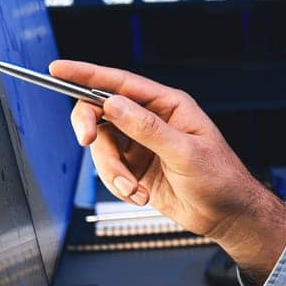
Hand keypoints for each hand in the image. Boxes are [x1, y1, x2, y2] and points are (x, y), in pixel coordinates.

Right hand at [49, 60, 285, 282]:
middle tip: (87, 140)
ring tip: (134, 189)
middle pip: (100, 112)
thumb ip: (148, 128)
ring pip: (101, 147)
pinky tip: (140, 195)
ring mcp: (140, 145)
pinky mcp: (134, 168)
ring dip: (112, 171)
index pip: (120, 83)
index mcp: (168, 105)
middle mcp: (151, 120)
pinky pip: (108, 170)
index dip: (87, 74)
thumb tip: (115, 104)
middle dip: (91, 129)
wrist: (226, 215)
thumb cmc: (220, 178)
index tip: (58, 69)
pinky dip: (118, 185)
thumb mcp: (185, 152)